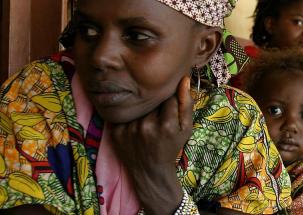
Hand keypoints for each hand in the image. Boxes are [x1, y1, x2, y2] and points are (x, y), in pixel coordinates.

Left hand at [110, 76, 193, 214]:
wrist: (150, 172)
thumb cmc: (171, 147)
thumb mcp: (186, 128)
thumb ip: (186, 104)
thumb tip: (184, 79)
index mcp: (166, 125)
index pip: (168, 97)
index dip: (170, 102)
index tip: (170, 111)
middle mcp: (146, 125)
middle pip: (152, 101)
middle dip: (156, 105)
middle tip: (158, 117)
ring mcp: (129, 129)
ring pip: (138, 106)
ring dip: (142, 110)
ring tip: (147, 123)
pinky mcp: (115, 132)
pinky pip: (125, 114)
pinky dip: (130, 118)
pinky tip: (135, 127)